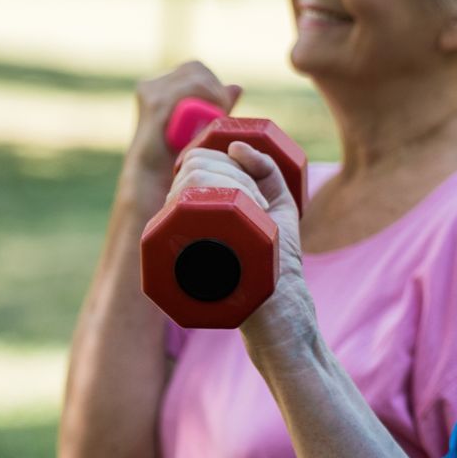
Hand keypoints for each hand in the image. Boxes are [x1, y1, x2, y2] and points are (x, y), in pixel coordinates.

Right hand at [127, 61, 241, 179]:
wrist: (154, 178)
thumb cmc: (178, 155)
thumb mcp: (203, 125)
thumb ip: (218, 105)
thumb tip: (237, 86)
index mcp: (160, 86)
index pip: (195, 69)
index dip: (213, 83)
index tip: (223, 105)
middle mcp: (152, 85)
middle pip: (196, 68)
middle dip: (215, 87)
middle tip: (223, 112)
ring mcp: (151, 91)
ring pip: (196, 76)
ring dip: (215, 94)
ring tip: (216, 118)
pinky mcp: (154, 102)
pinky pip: (191, 87)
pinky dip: (207, 97)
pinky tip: (210, 116)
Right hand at [168, 140, 315, 351]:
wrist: (277, 312)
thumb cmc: (275, 263)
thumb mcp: (278, 208)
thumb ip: (267, 171)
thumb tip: (236, 145)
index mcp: (196, 209)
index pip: (195, 163)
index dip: (226, 164)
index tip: (257, 194)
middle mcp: (180, 221)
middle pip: (195, 170)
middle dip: (236, 176)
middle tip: (261, 209)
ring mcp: (178, 241)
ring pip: (192, 185)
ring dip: (234, 188)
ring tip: (257, 219)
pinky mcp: (179, 264)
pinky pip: (182, 215)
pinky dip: (217, 205)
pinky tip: (242, 218)